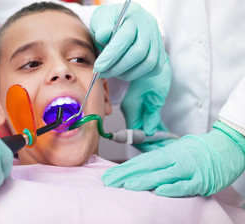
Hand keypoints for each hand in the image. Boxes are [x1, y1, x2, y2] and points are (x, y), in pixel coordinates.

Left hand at [90, 1, 165, 80]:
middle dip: (119, 67)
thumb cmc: (108, 22)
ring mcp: (157, 38)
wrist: (119, 20)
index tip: (98, 67)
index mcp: (133, 14)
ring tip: (112, 73)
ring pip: (149, 63)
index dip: (112, 55)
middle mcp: (149, 25)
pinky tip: (125, 73)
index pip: (126, 37)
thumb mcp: (100, 20)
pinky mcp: (160, 50)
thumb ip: (102, 28)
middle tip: (103, 72)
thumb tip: (104, 36)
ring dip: (129, 73)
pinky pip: (155, 68)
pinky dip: (140, 74)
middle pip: (139, 52)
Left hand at [102, 121, 244, 196]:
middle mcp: (174, 159)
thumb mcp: (176, 150)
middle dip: (126, 175)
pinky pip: (185, 185)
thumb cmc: (199, 149)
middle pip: (146, 168)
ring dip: (144, 181)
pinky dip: (172, 188)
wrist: (227, 145)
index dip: (124, 169)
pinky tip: (159, 191)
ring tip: (127, 186)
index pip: (141, 162)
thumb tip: (142, 166)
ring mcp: (188, 169)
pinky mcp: (201, 180)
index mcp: (167, 153)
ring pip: (162, 175)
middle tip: (109, 182)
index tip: (110, 175)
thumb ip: (160, 159)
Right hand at [121, 55, 170, 150]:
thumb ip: (151, 114)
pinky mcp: (142, 108)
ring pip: (144, 131)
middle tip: (169, 149)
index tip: (163, 149)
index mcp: (132, 109)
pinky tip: (167, 135)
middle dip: (153, 145)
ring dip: (156, 139)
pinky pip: (147, 124)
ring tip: (170, 145)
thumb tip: (148, 132)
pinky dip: (156, 131)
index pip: (135, 134)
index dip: (148, 144)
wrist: (152, 59)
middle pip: (139, 135)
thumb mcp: (155, 95)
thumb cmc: (154, 74)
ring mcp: (136, 110)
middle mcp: (132, 111)